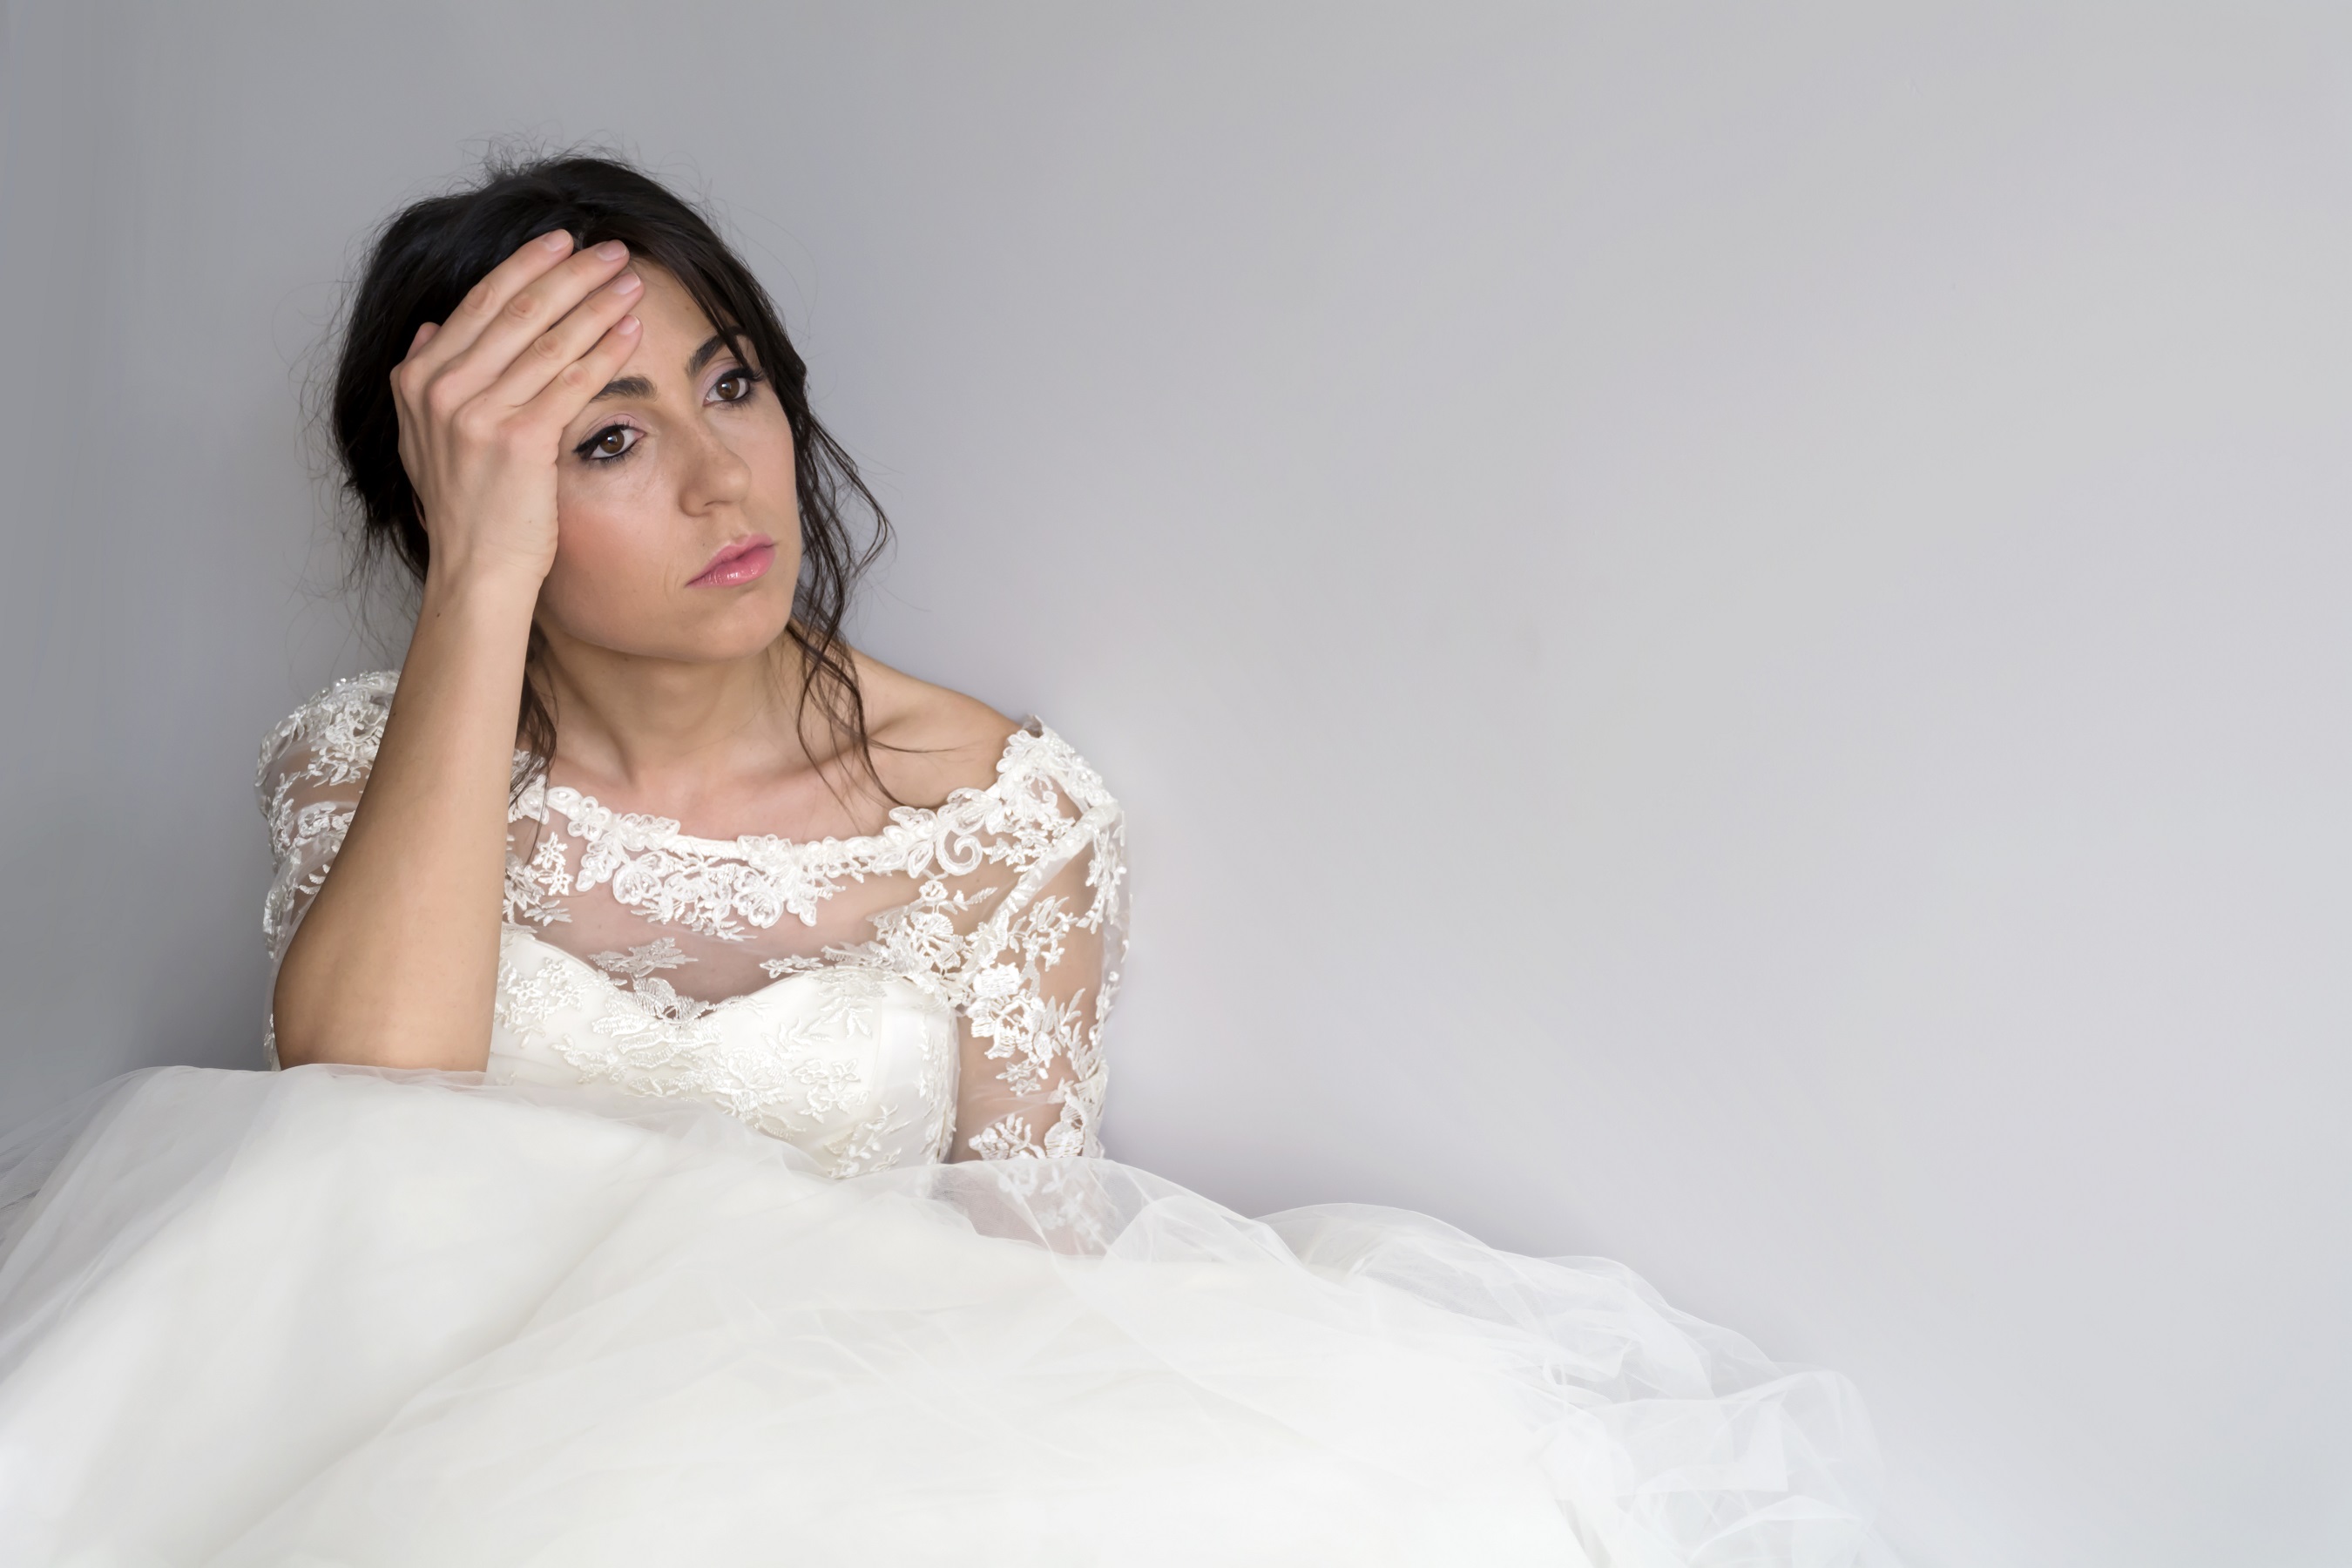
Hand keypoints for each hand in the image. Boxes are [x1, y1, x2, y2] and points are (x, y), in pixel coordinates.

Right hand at [390, 231, 643, 594]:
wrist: (475, 572)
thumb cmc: (466, 510)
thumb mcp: (426, 439)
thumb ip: (427, 380)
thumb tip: (434, 327)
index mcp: (417, 380)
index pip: (479, 302)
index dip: (524, 265)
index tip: (561, 242)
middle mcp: (440, 389)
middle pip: (518, 309)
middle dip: (571, 272)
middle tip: (612, 250)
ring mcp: (476, 413)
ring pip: (549, 339)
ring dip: (597, 304)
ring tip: (632, 282)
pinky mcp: (517, 440)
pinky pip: (571, 381)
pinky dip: (605, 351)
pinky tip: (631, 331)